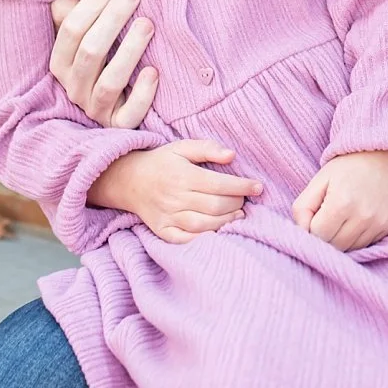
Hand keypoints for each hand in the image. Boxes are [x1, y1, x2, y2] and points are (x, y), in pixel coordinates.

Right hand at [49, 0, 158, 127]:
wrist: (119, 104)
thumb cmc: (104, 57)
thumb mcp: (86, 35)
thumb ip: (75, 14)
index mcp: (61, 63)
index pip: (71, 30)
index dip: (92, 3)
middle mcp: (74, 87)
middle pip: (90, 51)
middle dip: (113, 18)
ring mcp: (96, 109)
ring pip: (109, 82)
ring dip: (129, 51)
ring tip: (147, 24)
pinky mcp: (119, 125)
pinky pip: (129, 114)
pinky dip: (142, 93)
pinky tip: (154, 71)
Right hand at [90, 140, 262, 244]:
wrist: (128, 180)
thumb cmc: (162, 162)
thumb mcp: (182, 147)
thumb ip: (207, 148)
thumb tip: (232, 155)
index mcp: (182, 176)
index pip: (219, 184)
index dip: (242, 187)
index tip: (258, 187)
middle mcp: (174, 198)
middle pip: (214, 206)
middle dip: (236, 204)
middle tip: (245, 200)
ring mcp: (167, 217)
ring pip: (203, 225)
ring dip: (225, 222)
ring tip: (238, 215)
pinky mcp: (162, 231)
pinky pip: (185, 240)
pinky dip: (204, 238)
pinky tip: (218, 231)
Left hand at [292, 150, 387, 251]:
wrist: (383, 154)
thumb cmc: (346, 166)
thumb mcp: (318, 181)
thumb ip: (302, 208)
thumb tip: (302, 233)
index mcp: (341, 203)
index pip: (317, 235)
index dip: (311, 228)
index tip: (315, 216)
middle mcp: (363, 216)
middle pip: (334, 246)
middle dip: (326, 236)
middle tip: (327, 219)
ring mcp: (379, 223)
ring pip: (351, 249)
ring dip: (341, 239)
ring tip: (343, 218)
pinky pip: (367, 244)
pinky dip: (358, 237)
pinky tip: (357, 219)